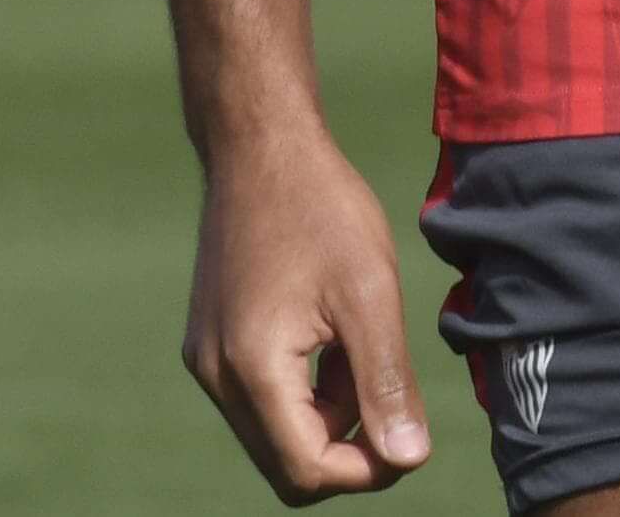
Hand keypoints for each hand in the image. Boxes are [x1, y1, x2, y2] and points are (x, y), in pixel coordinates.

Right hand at [183, 125, 432, 500]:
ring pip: (277, 431)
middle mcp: (215, 376)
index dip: (366, 471)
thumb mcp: (370, 293)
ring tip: (364, 347)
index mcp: (250, 370)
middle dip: (349, 447)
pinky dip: (308, 388)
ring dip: (331, 413)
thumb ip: (386, 381)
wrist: (262, 148)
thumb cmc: (321, 210)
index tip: (412, 440)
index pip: (305, 471)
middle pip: (287, 462)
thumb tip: (409, 458)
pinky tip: (337, 336)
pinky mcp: (212, 342)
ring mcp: (207, 360)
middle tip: (398, 399)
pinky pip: (264, 396)